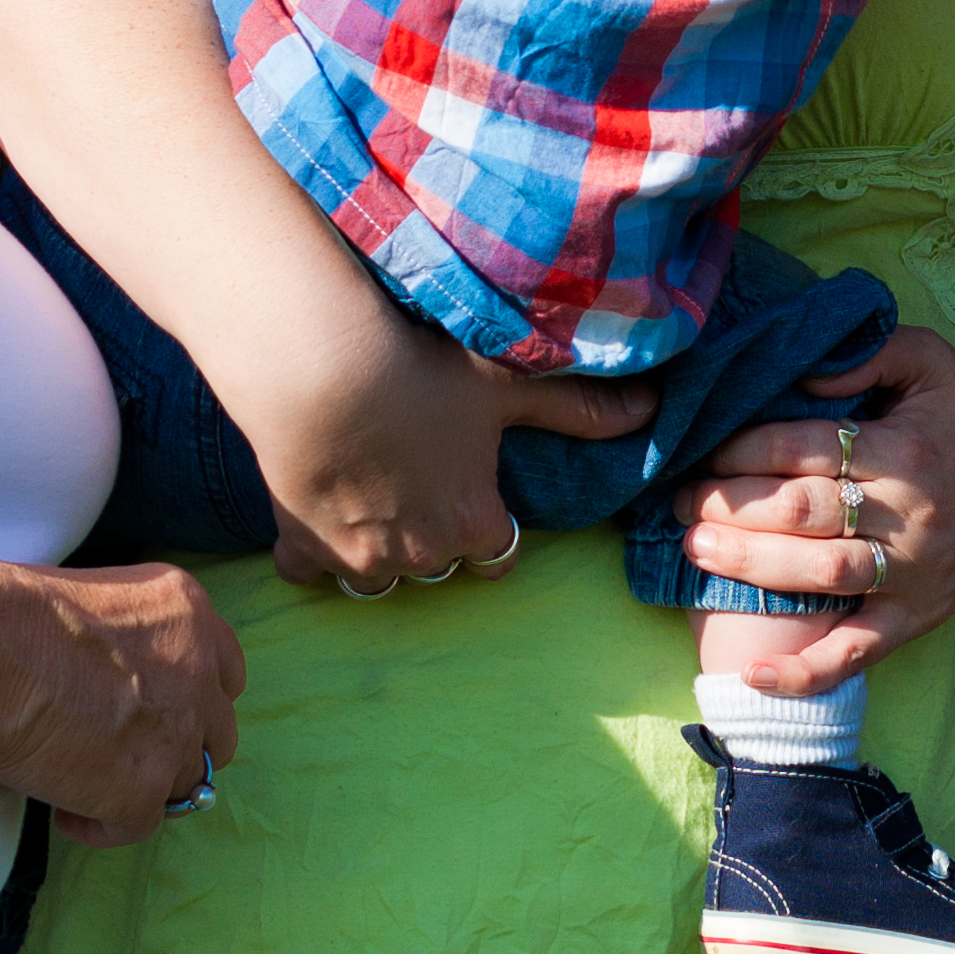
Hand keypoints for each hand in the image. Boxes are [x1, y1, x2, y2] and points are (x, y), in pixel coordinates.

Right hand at [0, 559, 249, 847]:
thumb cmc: (9, 614)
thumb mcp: (96, 596)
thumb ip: (128, 635)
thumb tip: (112, 670)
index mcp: (188, 613)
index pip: (225, 672)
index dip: (194, 700)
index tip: (155, 712)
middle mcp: (198, 672)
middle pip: (216, 732)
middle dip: (177, 748)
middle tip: (122, 754)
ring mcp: (177, 735)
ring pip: (182, 783)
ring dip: (141, 787)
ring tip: (83, 783)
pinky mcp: (141, 791)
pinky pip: (136, 826)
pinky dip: (101, 825)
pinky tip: (63, 813)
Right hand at [247, 307, 650, 596]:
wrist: (319, 373)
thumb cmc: (419, 374)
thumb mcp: (506, 384)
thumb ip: (579, 406)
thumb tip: (652, 408)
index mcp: (473, 523)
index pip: (500, 553)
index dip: (491, 522)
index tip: (478, 492)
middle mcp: (421, 556)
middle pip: (441, 567)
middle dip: (438, 539)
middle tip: (423, 487)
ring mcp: (358, 560)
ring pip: (379, 580)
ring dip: (382, 554)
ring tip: (375, 506)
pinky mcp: (302, 549)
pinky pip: (309, 573)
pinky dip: (314, 553)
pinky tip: (317, 515)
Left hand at [670, 325, 954, 696]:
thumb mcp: (931, 360)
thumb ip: (866, 351)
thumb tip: (798, 372)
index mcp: (904, 448)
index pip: (805, 448)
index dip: (743, 449)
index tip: (702, 449)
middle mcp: (908, 515)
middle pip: (804, 512)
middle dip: (730, 506)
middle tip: (678, 503)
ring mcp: (913, 573)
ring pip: (822, 575)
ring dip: (751, 567)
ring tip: (695, 552)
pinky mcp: (918, 617)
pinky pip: (860, 652)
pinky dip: (808, 672)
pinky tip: (756, 676)